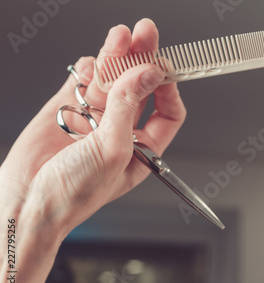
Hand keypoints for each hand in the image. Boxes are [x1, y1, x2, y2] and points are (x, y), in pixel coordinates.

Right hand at [1, 19, 185, 239]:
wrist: (27, 200)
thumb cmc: (73, 193)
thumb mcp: (112, 150)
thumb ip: (129, 108)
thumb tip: (148, 73)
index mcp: (143, 148)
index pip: (167, 112)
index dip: (168, 89)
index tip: (164, 70)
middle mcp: (122, 130)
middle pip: (141, 87)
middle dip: (144, 59)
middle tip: (146, 33)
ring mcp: (95, 116)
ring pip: (112, 78)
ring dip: (116, 55)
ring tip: (120, 37)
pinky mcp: (68, 107)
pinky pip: (84, 79)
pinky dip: (90, 68)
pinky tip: (93, 63)